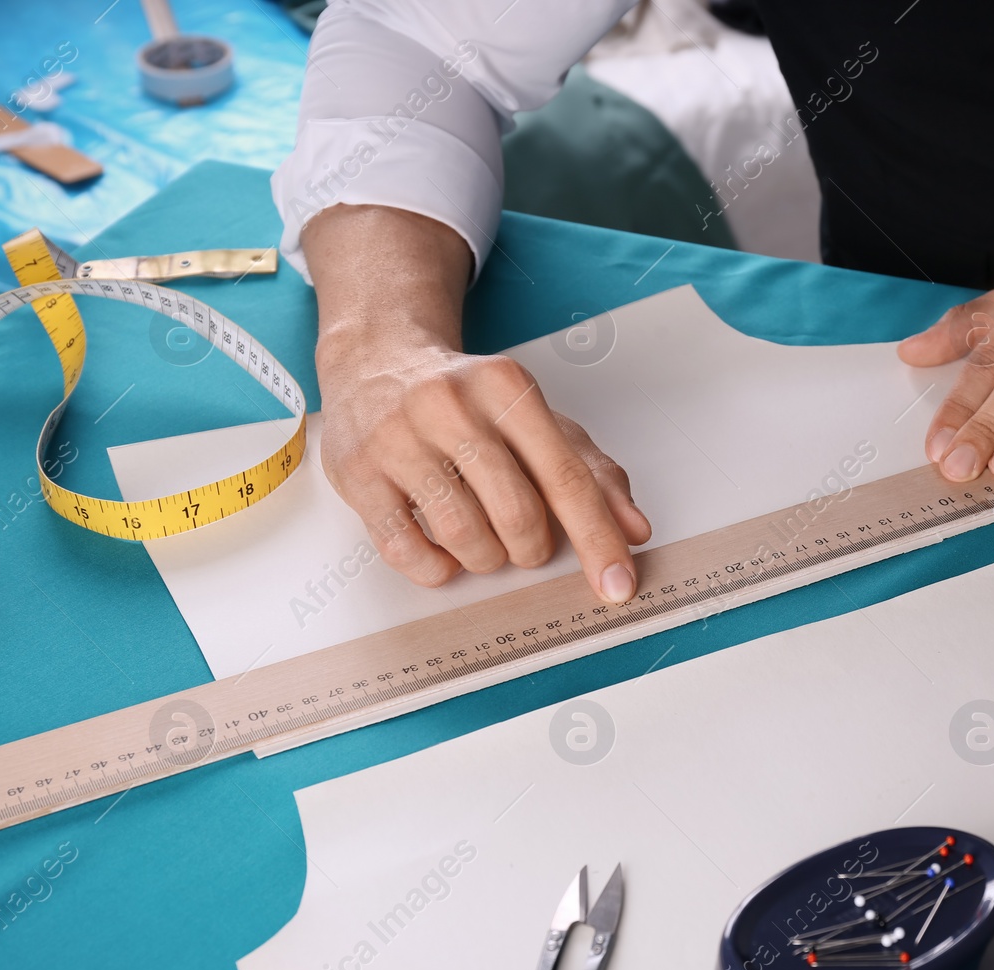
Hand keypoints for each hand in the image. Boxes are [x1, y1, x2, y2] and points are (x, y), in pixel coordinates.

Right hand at [316, 334, 650, 600]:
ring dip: (486, 559)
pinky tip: (443, 552)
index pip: (566, 477)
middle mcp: (452, 407)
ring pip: (464, 538)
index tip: (618, 585)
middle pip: (518, 516)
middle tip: (526, 541)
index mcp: (508, 388)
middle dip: (533, 549)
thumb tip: (635, 529)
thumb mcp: (539, 421)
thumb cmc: (469, 401)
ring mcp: (398, 438)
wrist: (376, 360)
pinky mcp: (358, 472)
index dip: (597, 538)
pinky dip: (436, 568)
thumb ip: (592, 473)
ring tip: (484, 541)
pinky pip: (406, 549)